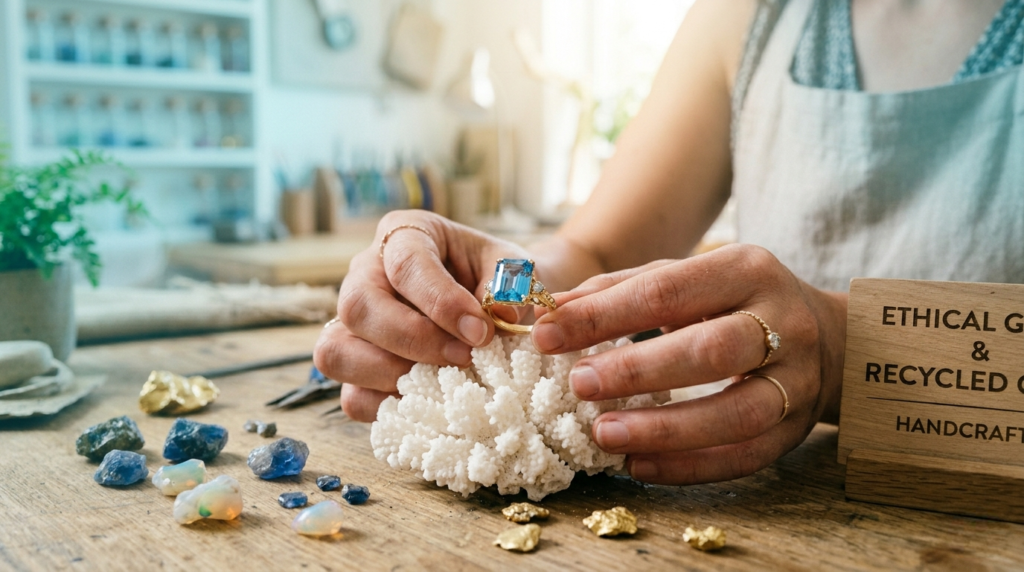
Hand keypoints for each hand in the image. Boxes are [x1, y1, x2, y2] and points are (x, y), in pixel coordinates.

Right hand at [313, 211, 528, 420]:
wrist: (498, 303)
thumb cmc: (498, 279)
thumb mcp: (512, 268)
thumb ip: (509, 286)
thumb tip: (499, 317)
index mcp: (406, 235)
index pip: (405, 264)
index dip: (441, 302)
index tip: (480, 332)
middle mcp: (366, 273)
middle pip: (358, 307)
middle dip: (413, 340)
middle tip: (464, 357)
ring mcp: (352, 322)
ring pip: (337, 352)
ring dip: (391, 375)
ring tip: (443, 382)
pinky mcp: (357, 366)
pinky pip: (351, 396)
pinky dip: (388, 407)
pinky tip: (430, 402)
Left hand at [530, 244, 846, 484]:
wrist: (827, 338)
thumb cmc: (732, 303)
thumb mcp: (684, 278)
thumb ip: (619, 290)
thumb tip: (550, 310)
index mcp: (746, 269)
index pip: (668, 289)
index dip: (604, 315)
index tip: (548, 334)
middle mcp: (782, 321)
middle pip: (711, 350)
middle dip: (639, 370)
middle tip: (580, 385)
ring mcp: (796, 379)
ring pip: (736, 412)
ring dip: (665, 429)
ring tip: (604, 434)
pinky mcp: (796, 429)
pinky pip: (746, 456)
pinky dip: (689, 467)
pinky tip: (639, 465)